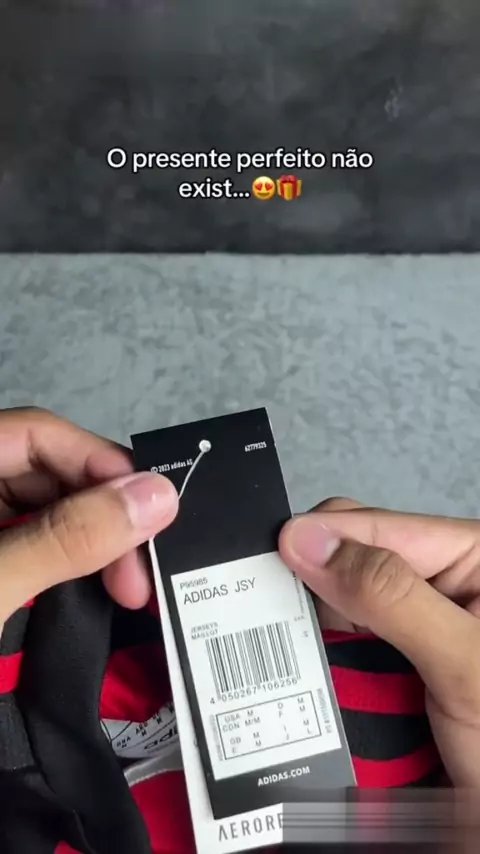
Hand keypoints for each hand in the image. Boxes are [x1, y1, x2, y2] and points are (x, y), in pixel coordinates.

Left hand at [0, 407, 177, 626]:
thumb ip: (67, 537)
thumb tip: (158, 496)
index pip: (40, 434)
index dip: (101, 464)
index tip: (152, 514)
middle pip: (51, 475)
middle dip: (104, 520)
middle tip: (139, 578)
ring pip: (50, 516)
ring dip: (94, 551)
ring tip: (130, 591)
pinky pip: (37, 551)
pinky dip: (70, 572)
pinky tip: (97, 595)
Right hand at [279, 497, 479, 787]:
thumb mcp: (465, 662)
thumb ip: (392, 596)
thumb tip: (311, 541)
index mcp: (469, 559)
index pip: (376, 527)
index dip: (319, 540)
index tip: (264, 564)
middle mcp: (439, 591)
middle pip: (348, 570)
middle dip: (313, 602)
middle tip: (266, 624)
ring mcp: (415, 638)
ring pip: (336, 623)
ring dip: (316, 653)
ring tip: (283, 667)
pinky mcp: (398, 680)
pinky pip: (343, 668)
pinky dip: (324, 687)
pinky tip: (308, 699)